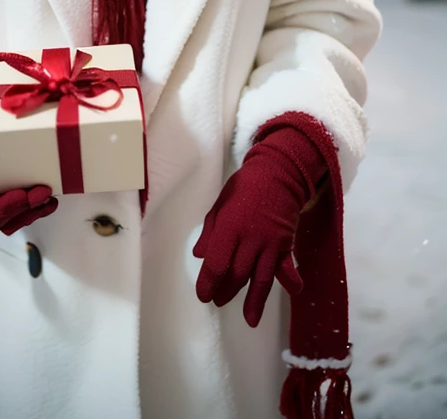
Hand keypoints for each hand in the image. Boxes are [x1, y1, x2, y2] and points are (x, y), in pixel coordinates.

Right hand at [0, 127, 57, 235]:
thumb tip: (12, 153)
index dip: (7, 206)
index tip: (24, 195)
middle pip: (0, 221)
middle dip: (25, 209)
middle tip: (43, 192)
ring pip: (8, 224)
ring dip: (31, 214)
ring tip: (48, 200)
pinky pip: (10, 218)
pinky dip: (28, 212)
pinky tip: (42, 202)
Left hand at [193, 126, 325, 326]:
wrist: (277, 173)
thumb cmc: (244, 187)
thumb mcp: (220, 203)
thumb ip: (210, 231)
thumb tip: (199, 255)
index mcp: (229, 227)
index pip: (216, 263)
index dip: (208, 283)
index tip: (203, 295)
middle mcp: (250, 238)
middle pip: (237, 274)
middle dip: (226, 292)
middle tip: (218, 301)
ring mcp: (271, 243)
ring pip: (262, 278)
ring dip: (255, 300)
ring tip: (249, 319)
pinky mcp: (286, 244)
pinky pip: (288, 266)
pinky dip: (292, 280)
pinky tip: (293, 294)